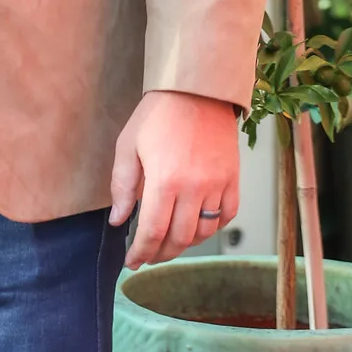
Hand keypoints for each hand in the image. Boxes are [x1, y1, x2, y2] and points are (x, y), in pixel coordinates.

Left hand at [110, 90, 239, 268]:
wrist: (196, 90)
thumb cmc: (158, 115)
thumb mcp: (128, 146)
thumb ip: (122, 186)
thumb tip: (118, 220)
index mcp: (164, 180)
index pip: (153, 232)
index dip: (141, 252)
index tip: (132, 262)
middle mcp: (194, 188)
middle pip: (180, 239)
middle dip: (161, 253)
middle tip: (149, 255)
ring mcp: (217, 185)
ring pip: (203, 232)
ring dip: (185, 244)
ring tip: (169, 242)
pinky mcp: (233, 179)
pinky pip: (226, 216)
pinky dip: (212, 228)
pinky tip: (197, 226)